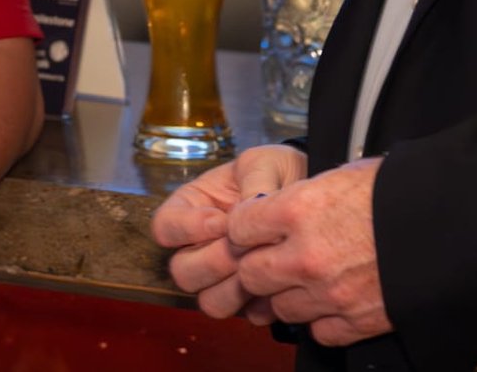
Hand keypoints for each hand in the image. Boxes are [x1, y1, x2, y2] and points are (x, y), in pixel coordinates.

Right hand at [150, 145, 306, 318]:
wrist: (313, 198)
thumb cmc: (277, 173)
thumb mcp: (263, 163)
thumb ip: (253, 181)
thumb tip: (246, 211)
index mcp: (191, 208)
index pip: (163, 227)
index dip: (187, 228)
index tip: (221, 220)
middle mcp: (199, 247)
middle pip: (182, 272)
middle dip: (214, 260)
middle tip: (244, 246)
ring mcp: (223, 277)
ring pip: (208, 301)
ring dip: (234, 286)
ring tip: (262, 262)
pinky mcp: (249, 298)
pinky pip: (244, 314)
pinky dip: (261, 301)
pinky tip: (280, 279)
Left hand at [228, 157, 390, 346]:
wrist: (454, 224)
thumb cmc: (403, 191)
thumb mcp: (345, 175)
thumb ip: (305, 196)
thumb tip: (284, 207)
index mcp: (298, 209)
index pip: (239, 226)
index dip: (246, 226)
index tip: (255, 227)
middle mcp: (304, 255)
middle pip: (250, 273)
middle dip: (258, 265)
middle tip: (275, 257)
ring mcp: (328, 294)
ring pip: (279, 307)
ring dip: (288, 295)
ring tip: (309, 279)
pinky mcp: (354, 322)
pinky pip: (317, 331)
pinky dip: (321, 319)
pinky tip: (334, 299)